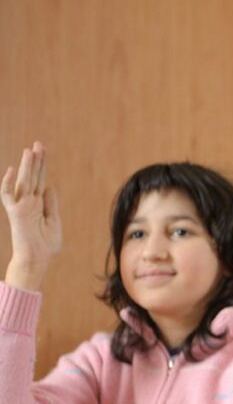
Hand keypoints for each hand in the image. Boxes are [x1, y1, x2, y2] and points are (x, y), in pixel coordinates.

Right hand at [2, 142, 61, 290]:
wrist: (37, 260)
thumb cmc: (45, 245)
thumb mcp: (53, 221)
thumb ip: (51, 204)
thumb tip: (49, 186)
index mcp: (38, 204)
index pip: (40, 181)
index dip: (42, 167)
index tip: (43, 151)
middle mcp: (28, 203)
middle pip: (33, 177)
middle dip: (36, 161)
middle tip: (39, 143)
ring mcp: (21, 207)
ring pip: (24, 182)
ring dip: (27, 166)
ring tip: (31, 150)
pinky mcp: (15, 213)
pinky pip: (9, 196)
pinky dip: (8, 183)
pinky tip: (12, 170)